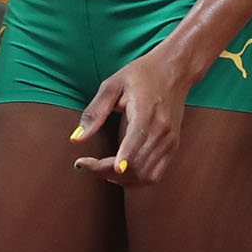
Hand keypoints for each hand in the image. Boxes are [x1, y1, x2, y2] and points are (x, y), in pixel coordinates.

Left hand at [74, 46, 188, 186]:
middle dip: (106, 171)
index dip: (118, 158)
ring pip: (145, 176)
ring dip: (120, 180)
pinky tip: (119, 173)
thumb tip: (76, 138)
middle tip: (85, 165)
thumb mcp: (113, 85)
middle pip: (136, 164)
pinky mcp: (173, 148)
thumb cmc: (141, 74)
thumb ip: (95, 112)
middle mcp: (163, 131)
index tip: (96, 168)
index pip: (135, 140)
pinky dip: (135, 180)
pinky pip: (155, 175)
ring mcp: (170, 142)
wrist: (175, 71)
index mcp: (147, 112)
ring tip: (100, 170)